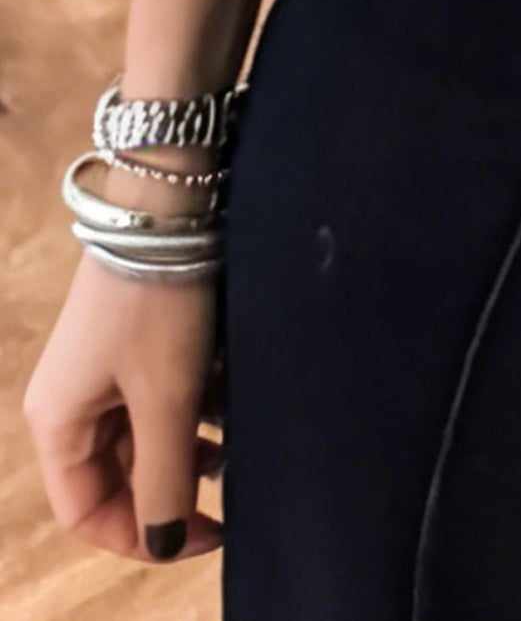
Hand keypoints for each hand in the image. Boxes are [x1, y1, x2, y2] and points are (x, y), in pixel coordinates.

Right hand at [23, 247, 224, 567]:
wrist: (167, 203)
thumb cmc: (157, 308)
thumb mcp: (167, 399)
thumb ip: (164, 478)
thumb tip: (162, 543)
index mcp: (58, 423)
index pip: (86, 513)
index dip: (141, 536)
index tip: (203, 534)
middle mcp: (72, 399)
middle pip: (116, 475)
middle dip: (172, 487)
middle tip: (228, 491)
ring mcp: (103, 367)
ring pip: (145, 434)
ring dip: (190, 446)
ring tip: (236, 445)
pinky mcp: (136, 338)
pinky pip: (161, 393)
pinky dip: (196, 404)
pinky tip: (233, 397)